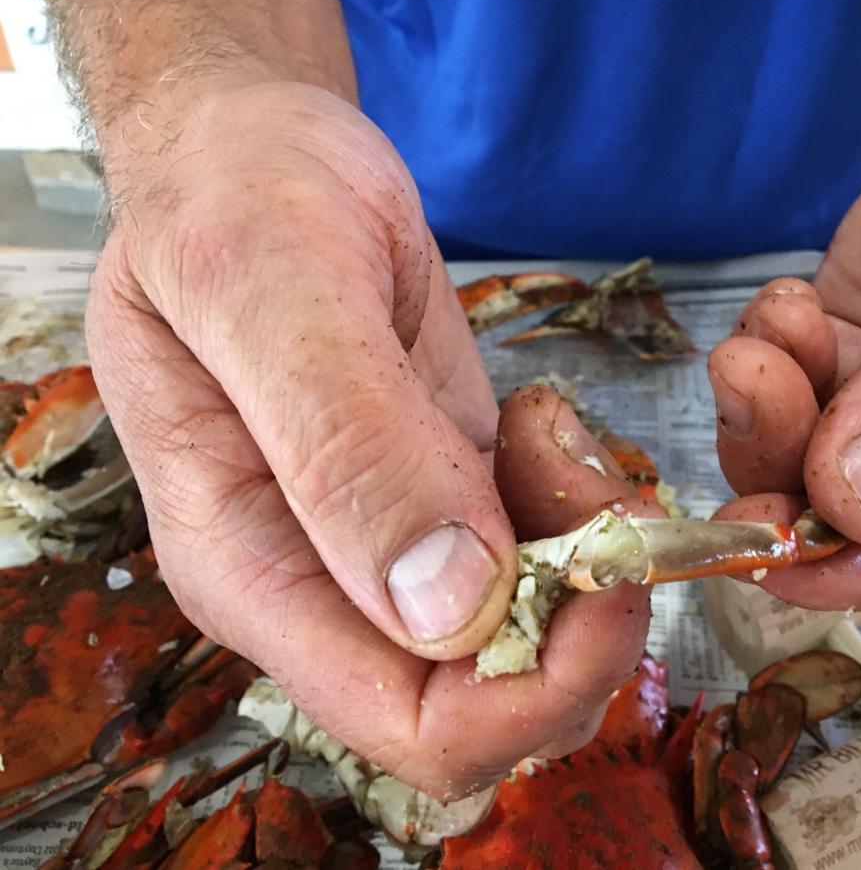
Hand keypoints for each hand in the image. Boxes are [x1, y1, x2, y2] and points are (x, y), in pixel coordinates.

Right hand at [88, 83, 647, 795]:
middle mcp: (326, 586)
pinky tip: (543, 421)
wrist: (249, 156)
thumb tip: (450, 611)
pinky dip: (576, 503)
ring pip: (535, 630)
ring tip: (549, 422)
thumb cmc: (235, 199)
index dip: (533, 686)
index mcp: (254, 573)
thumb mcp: (273, 291)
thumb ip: (348, 448)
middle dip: (581, 611)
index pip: (415, 728)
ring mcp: (391, 546)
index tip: (601, 568)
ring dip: (584, 543)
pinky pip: (543, 555)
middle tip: (592, 476)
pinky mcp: (445, 500)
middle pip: (494, 700)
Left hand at [709, 35, 860, 612]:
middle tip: (755, 421)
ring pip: (807, 461)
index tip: (787, 555)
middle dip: (795, 486)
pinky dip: (766, 359)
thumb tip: (860, 500)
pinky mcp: (852, 352)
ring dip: (769, 415)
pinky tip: (788, 304)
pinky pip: (785, 387)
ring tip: (767, 343)